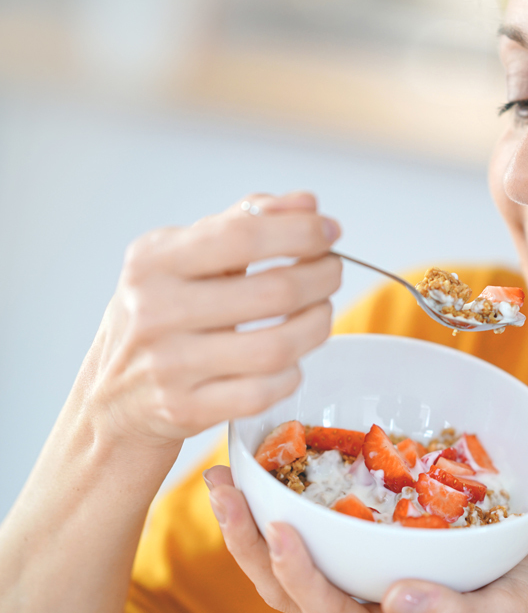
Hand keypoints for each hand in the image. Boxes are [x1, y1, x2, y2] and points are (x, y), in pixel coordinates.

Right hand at [74, 192, 341, 451]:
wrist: (111, 397)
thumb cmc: (160, 314)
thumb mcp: (183, 257)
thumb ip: (244, 222)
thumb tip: (306, 203)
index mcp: (154, 261)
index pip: (244, 235)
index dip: (301, 232)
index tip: (329, 232)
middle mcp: (155, 311)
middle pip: (273, 292)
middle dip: (322, 278)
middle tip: (331, 273)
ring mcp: (170, 365)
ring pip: (277, 347)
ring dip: (316, 326)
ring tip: (320, 313)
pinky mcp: (186, 409)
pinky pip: (264, 391)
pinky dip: (291, 373)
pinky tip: (290, 359)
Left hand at [204, 466, 527, 612]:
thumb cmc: (526, 606)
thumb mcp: (502, 611)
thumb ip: (452, 612)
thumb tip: (397, 595)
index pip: (323, 607)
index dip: (295, 570)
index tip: (278, 526)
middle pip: (285, 586)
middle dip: (247, 540)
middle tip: (220, 484)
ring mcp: (361, 587)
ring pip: (291, 562)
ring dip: (253, 521)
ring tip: (226, 474)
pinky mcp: (369, 559)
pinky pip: (319, 538)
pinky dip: (290, 506)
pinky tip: (278, 469)